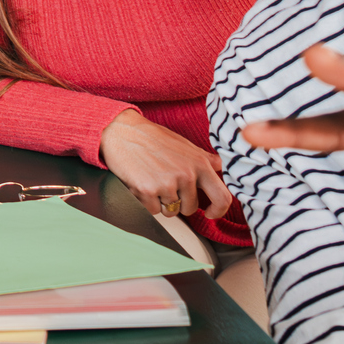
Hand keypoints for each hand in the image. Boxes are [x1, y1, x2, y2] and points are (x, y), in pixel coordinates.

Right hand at [99, 110, 233, 219]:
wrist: (121, 130)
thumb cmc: (152, 137)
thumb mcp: (184, 144)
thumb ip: (204, 158)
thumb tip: (220, 166)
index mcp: (200, 163)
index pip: (222, 197)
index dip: (218, 210)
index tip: (209, 213)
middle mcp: (186, 174)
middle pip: (190, 208)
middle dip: (180, 204)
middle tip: (166, 186)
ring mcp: (167, 183)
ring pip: (171, 212)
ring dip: (162, 202)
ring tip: (152, 181)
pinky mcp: (147, 191)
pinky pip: (153, 211)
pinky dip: (146, 202)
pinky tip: (141, 183)